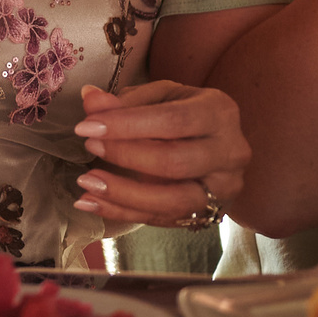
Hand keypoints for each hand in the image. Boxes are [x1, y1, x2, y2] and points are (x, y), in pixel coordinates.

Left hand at [69, 81, 248, 227]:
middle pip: (175, 162)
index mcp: (219, 112)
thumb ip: (124, 101)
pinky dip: (123, 212)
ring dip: (124, 194)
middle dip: (126, 156)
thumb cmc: (179, 113)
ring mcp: (224, 188)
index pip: (173, 120)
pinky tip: (92, 203)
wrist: (211, 144)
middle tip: (90, 147)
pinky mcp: (210, 213)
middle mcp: (230, 152)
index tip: (87, 126)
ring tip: (86, 183)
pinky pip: (164, 219)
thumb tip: (90, 99)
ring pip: (173, 200)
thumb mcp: (157, 97)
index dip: (127, 125)